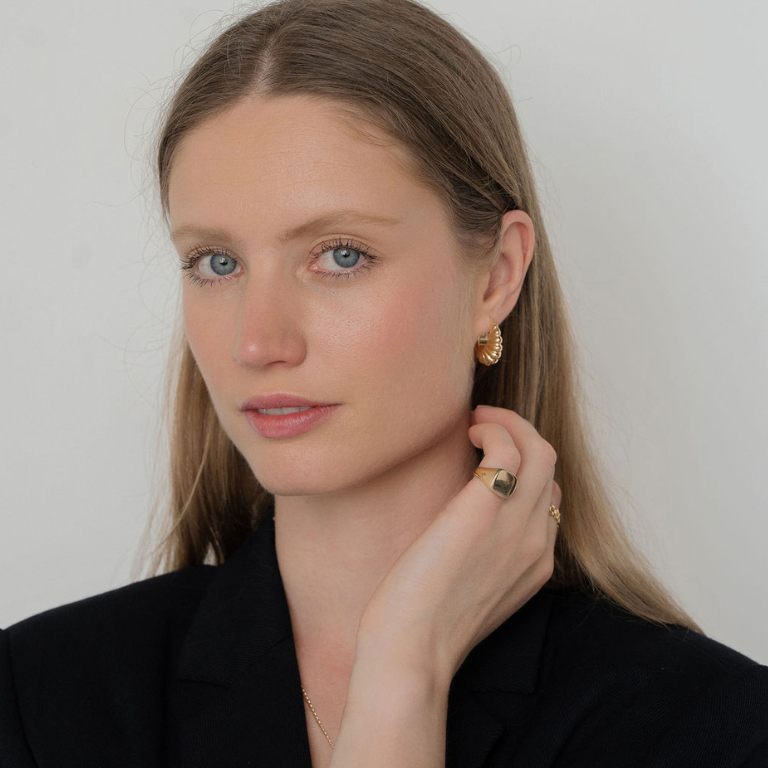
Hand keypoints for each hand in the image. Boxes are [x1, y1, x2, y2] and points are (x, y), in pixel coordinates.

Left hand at [357, 405, 561, 685]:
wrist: (410, 651)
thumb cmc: (423, 621)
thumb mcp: (470, 587)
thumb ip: (484, 553)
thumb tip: (463, 517)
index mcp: (536, 562)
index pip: (549, 496)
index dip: (522, 466)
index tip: (489, 453)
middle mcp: (537, 542)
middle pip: (549, 466)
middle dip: (519, 434)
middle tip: (481, 427)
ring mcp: (517, 525)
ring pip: (539, 450)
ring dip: (509, 424)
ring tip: (476, 422)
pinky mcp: (485, 510)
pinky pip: (509, 448)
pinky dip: (493, 429)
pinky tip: (466, 433)